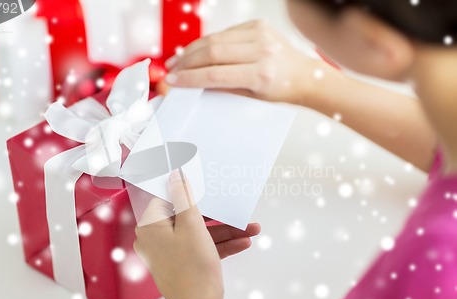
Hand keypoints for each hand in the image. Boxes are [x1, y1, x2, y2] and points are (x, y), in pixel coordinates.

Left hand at [134, 170, 259, 298]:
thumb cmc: (192, 270)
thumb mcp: (192, 224)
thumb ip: (184, 197)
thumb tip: (175, 175)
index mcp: (151, 227)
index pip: (167, 199)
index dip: (186, 191)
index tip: (202, 183)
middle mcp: (156, 240)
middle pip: (187, 217)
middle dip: (217, 216)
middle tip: (232, 208)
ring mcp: (170, 254)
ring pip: (199, 234)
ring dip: (225, 231)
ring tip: (250, 228)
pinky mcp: (182, 264)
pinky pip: (201, 248)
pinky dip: (220, 245)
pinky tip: (243, 241)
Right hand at [164, 20, 318, 104]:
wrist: (304, 76)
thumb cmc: (280, 91)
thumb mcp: (252, 97)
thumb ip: (222, 88)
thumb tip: (191, 83)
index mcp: (262, 74)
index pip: (217, 75)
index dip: (190, 78)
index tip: (172, 82)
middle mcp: (262, 50)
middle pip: (212, 53)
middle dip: (186, 63)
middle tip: (170, 72)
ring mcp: (260, 33)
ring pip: (214, 39)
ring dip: (191, 51)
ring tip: (176, 62)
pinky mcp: (256, 24)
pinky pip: (224, 33)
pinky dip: (206, 43)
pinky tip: (194, 52)